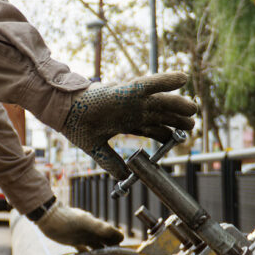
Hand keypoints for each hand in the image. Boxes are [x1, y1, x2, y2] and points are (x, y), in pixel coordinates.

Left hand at [35, 200, 123, 249]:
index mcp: (97, 226)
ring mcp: (83, 236)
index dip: (118, 243)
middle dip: (112, 250)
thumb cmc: (66, 218)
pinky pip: (83, 249)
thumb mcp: (84, 223)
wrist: (49, 216)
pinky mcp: (73, 241)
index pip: (113, 234)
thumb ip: (100, 228)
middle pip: (106, 241)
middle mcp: (92, 231)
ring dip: (101, 254)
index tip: (121, 254)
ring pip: (96, 246)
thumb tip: (118, 234)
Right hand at [59, 72, 196, 178]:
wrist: (62, 110)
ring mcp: (130, 99)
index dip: (164, 134)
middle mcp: (130, 109)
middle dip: (176, 120)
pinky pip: (150, 83)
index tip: (177, 139)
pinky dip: (167, 80)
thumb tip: (123, 177)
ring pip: (160, 101)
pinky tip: (182, 77)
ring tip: (192, 108)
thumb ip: (110, 161)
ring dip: (178, 104)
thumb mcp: (95, 147)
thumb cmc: (75, 123)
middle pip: (159, 115)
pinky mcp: (127, 90)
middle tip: (191, 126)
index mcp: (124, 122)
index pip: (150, 128)